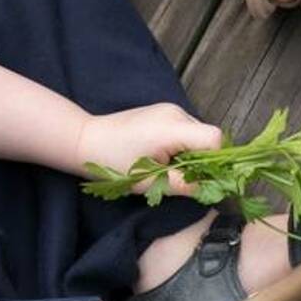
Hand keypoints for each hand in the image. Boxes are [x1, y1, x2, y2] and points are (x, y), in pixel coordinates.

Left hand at [74, 103, 222, 196]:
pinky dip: (184, 145)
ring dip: (192, 153)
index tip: (200, 178)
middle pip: (209, 137)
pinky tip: (163, 155)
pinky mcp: (165, 112)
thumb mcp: (149, 182)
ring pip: (199, 134)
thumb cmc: (112, 162)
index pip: (215, 139)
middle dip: (202, 160)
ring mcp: (171, 110)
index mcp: (172, 128)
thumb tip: (214, 190)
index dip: (215, 161)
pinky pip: (188, 130)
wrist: (85, 139)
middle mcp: (176, 113)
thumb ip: (185, 185)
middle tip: (180, 176)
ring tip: (167, 165)